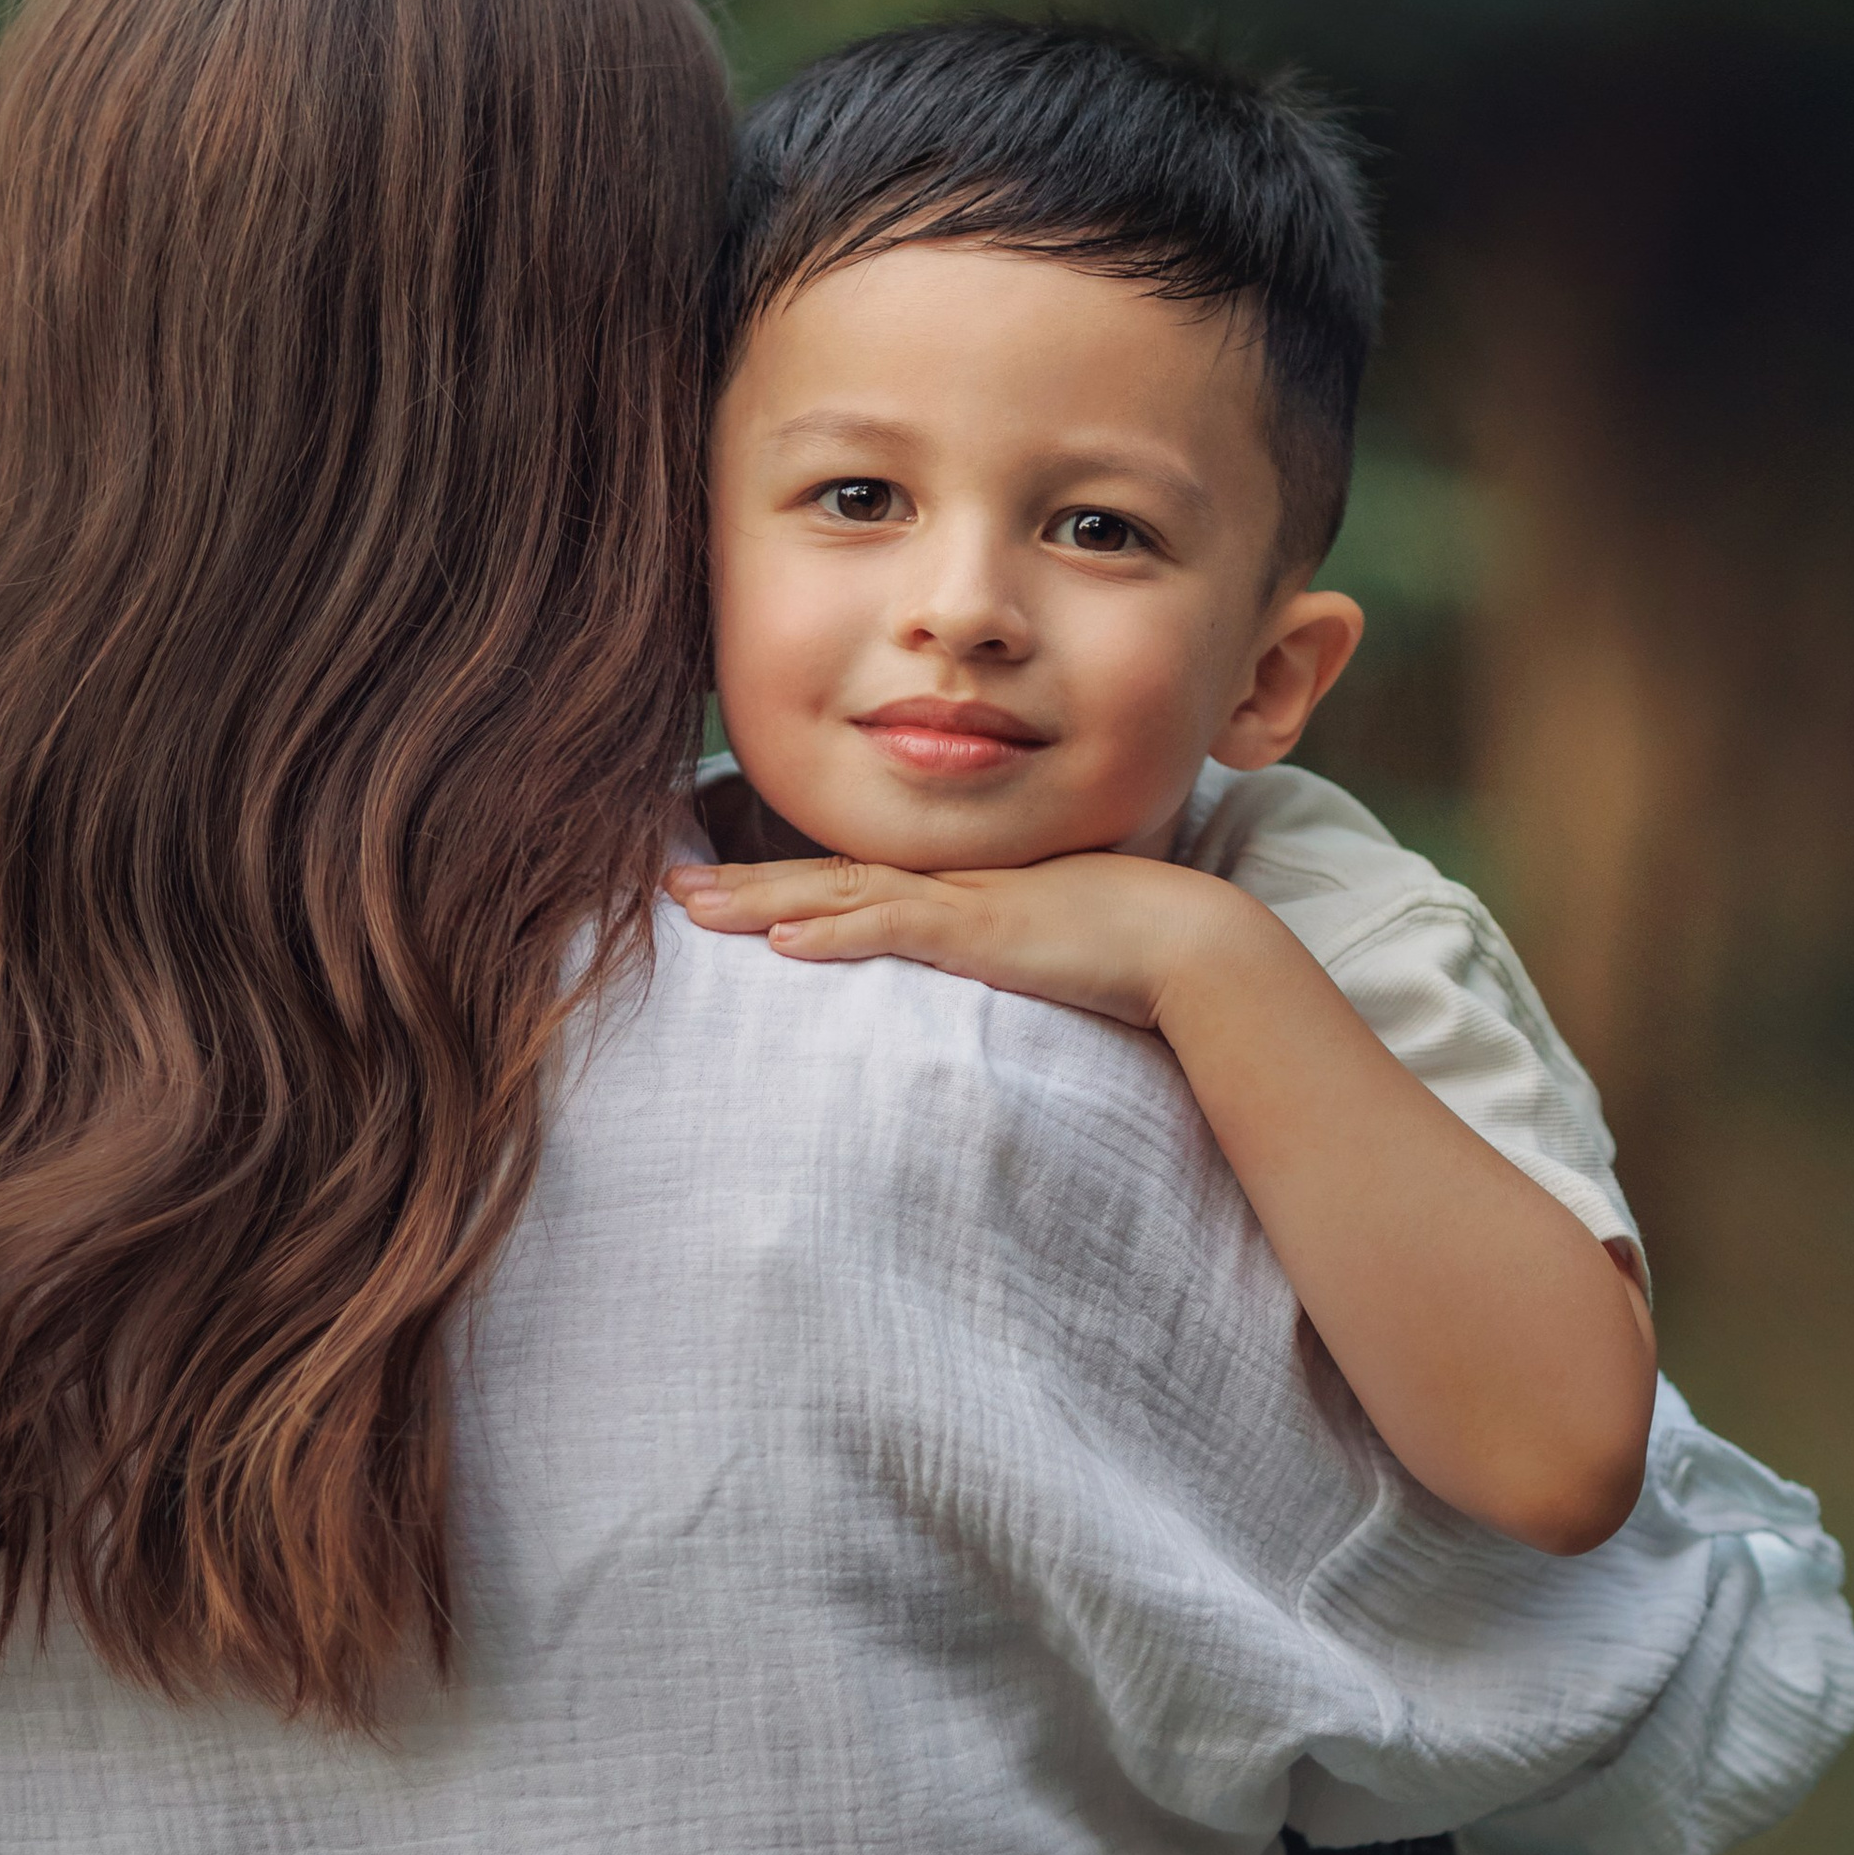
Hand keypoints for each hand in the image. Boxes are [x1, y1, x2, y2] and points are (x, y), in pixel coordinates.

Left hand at [667, 850, 1270, 1033]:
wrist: (1187, 940)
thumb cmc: (1126, 950)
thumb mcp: (1038, 948)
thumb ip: (991, 957)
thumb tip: (970, 975)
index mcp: (954, 889)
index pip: (850, 880)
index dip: (778, 884)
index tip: (715, 886)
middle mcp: (944, 884)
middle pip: (822, 879)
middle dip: (739, 885)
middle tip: (666, 887)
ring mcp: (959, 903)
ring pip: (838, 895)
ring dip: (760, 901)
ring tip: (689, 906)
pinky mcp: (980, 932)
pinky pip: (894, 928)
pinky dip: (836, 932)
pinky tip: (783, 945)